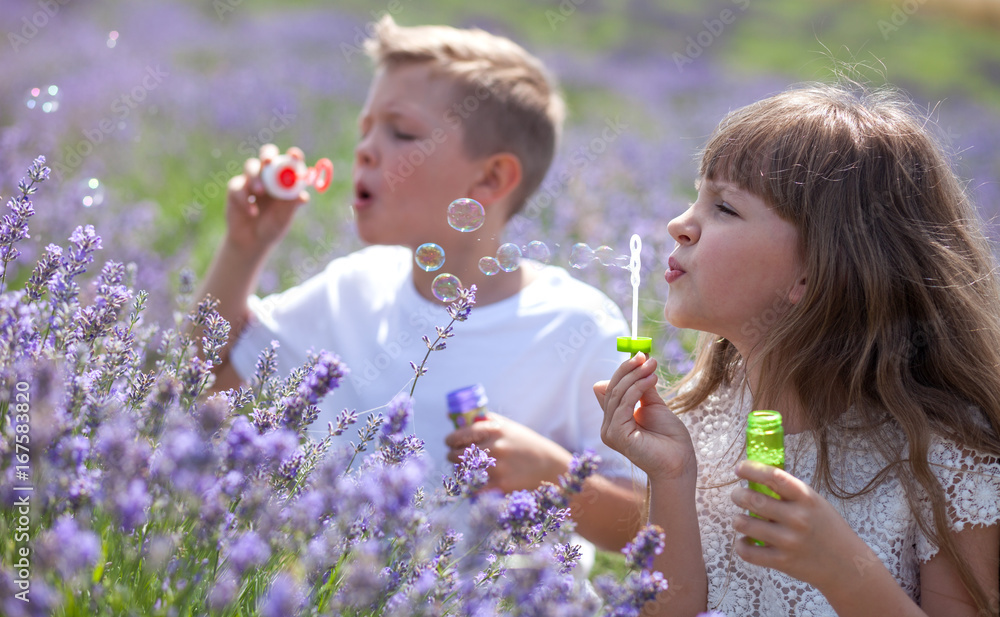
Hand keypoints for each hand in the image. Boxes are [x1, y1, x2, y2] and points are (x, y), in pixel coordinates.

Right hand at [224, 144, 311, 255]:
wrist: (252, 242)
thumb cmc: (272, 227)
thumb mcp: (284, 218)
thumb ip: (291, 205)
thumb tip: (303, 196)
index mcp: (284, 180)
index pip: (290, 162)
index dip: (293, 156)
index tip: (295, 156)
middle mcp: (268, 176)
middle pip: (267, 154)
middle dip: (267, 155)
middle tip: (268, 162)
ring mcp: (251, 181)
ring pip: (250, 166)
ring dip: (255, 176)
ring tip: (259, 192)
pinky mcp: (236, 189)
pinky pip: (238, 186)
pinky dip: (245, 199)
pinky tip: (252, 212)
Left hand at [445, 413, 572, 493]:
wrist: (550, 467)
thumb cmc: (526, 444)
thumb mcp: (508, 426)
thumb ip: (483, 421)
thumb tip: (452, 417)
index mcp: (495, 430)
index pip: (459, 435)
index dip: (450, 440)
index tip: (450, 443)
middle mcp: (495, 447)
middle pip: (456, 455)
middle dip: (453, 456)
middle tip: (455, 458)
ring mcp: (497, 468)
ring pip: (463, 472)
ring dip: (460, 472)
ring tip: (465, 470)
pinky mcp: (501, 486)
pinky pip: (474, 489)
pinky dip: (470, 487)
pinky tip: (473, 485)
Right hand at [594, 353, 695, 479]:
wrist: (680, 462)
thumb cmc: (670, 438)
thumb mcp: (654, 406)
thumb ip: (643, 389)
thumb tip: (636, 365)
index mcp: (614, 420)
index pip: (610, 388)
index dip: (623, 371)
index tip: (641, 356)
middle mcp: (608, 426)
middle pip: (611, 388)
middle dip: (629, 369)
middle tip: (645, 356)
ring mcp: (609, 432)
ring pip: (617, 394)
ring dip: (635, 376)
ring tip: (652, 366)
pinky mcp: (616, 435)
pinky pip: (623, 404)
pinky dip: (637, 388)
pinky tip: (651, 380)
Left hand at [731, 460, 877, 590]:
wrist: (846, 564)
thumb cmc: (826, 528)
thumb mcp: (814, 502)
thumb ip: (789, 492)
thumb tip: (755, 477)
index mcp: (805, 498)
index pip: (772, 476)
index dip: (750, 469)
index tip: (739, 468)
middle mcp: (797, 518)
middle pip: (753, 499)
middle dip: (738, 495)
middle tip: (737, 495)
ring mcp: (788, 541)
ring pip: (744, 524)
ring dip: (737, 519)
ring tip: (741, 519)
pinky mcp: (781, 561)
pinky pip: (747, 551)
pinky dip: (741, 544)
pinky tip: (746, 540)